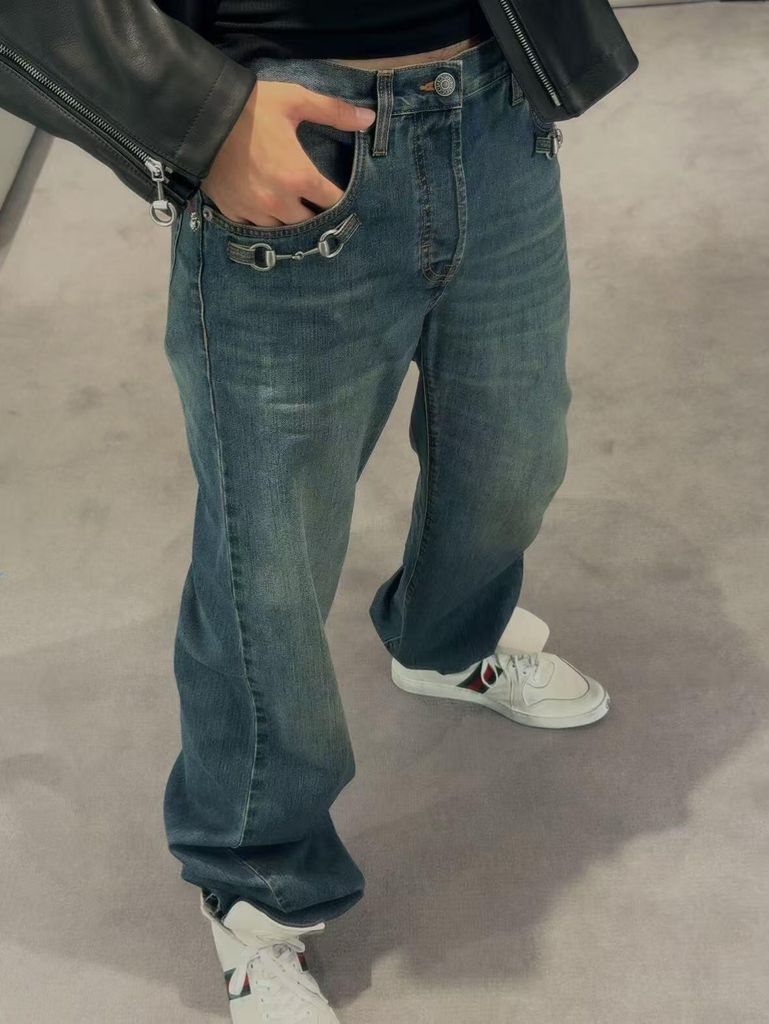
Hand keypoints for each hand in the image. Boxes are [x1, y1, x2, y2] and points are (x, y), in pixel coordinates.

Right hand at [200, 81, 375, 226]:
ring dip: (289, 220)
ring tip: (291, 207)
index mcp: (300, 177)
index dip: (339, 199)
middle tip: (314, 202)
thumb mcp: (295, 100)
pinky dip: (262, 221)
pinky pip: (254, 228)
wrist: (199, 115)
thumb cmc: (252, 107)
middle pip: (309, 222)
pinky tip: (264, 208)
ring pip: (282, 229)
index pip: (332, 202)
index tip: (337, 194)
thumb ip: (334, 111)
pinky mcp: (233, 212)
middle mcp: (280, 202)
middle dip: (315, 213)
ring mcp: (255, 211)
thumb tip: (369, 119)